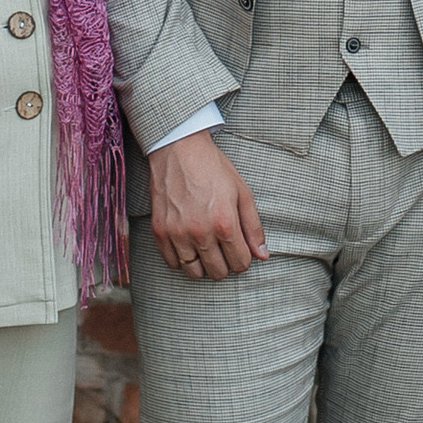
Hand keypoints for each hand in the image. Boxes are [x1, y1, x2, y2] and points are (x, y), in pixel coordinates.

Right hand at [148, 131, 267, 280]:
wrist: (178, 149)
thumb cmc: (213, 169)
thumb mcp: (242, 193)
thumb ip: (253, 227)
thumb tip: (263, 256)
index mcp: (224, 223)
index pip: (240, 263)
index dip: (244, 259)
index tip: (240, 250)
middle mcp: (200, 233)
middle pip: (218, 272)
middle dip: (225, 265)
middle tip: (224, 249)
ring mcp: (177, 234)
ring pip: (193, 273)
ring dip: (203, 266)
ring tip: (206, 250)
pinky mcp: (159, 231)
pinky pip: (172, 263)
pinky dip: (182, 260)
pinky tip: (188, 246)